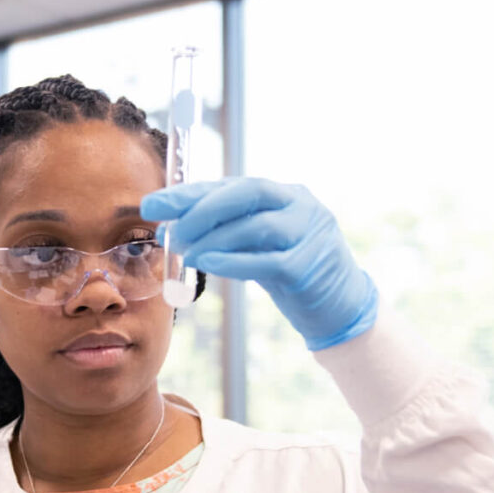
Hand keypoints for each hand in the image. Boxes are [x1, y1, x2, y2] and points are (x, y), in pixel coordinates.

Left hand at [141, 178, 377, 350]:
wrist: (340, 308)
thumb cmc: (292, 273)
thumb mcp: (260, 246)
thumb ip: (227, 233)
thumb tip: (173, 229)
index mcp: (285, 195)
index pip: (232, 185)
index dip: (191, 193)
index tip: (153, 203)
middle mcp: (300, 205)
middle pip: (247, 194)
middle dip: (201, 209)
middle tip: (170, 230)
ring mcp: (309, 233)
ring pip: (255, 227)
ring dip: (212, 238)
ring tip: (184, 252)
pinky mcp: (309, 267)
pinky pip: (266, 261)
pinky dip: (232, 262)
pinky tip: (207, 264)